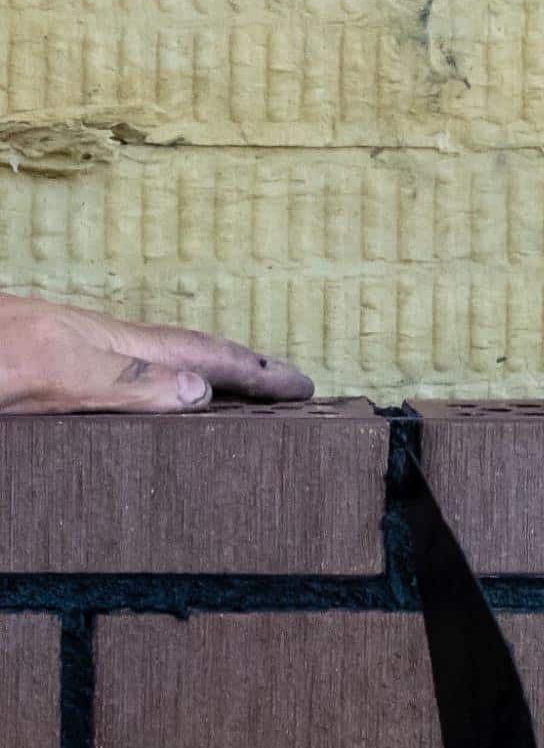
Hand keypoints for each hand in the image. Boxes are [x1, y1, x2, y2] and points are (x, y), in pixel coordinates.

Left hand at [0, 293, 313, 413]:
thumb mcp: (46, 376)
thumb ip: (122, 382)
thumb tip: (201, 391)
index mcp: (98, 345)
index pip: (196, 355)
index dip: (253, 372)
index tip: (304, 386)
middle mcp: (86, 344)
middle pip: (180, 352)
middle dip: (241, 369)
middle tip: (292, 387)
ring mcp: (60, 354)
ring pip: (150, 363)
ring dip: (202, 377)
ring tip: (240, 393)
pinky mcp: (34, 374)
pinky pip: (120, 378)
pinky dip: (158, 388)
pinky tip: (151, 403)